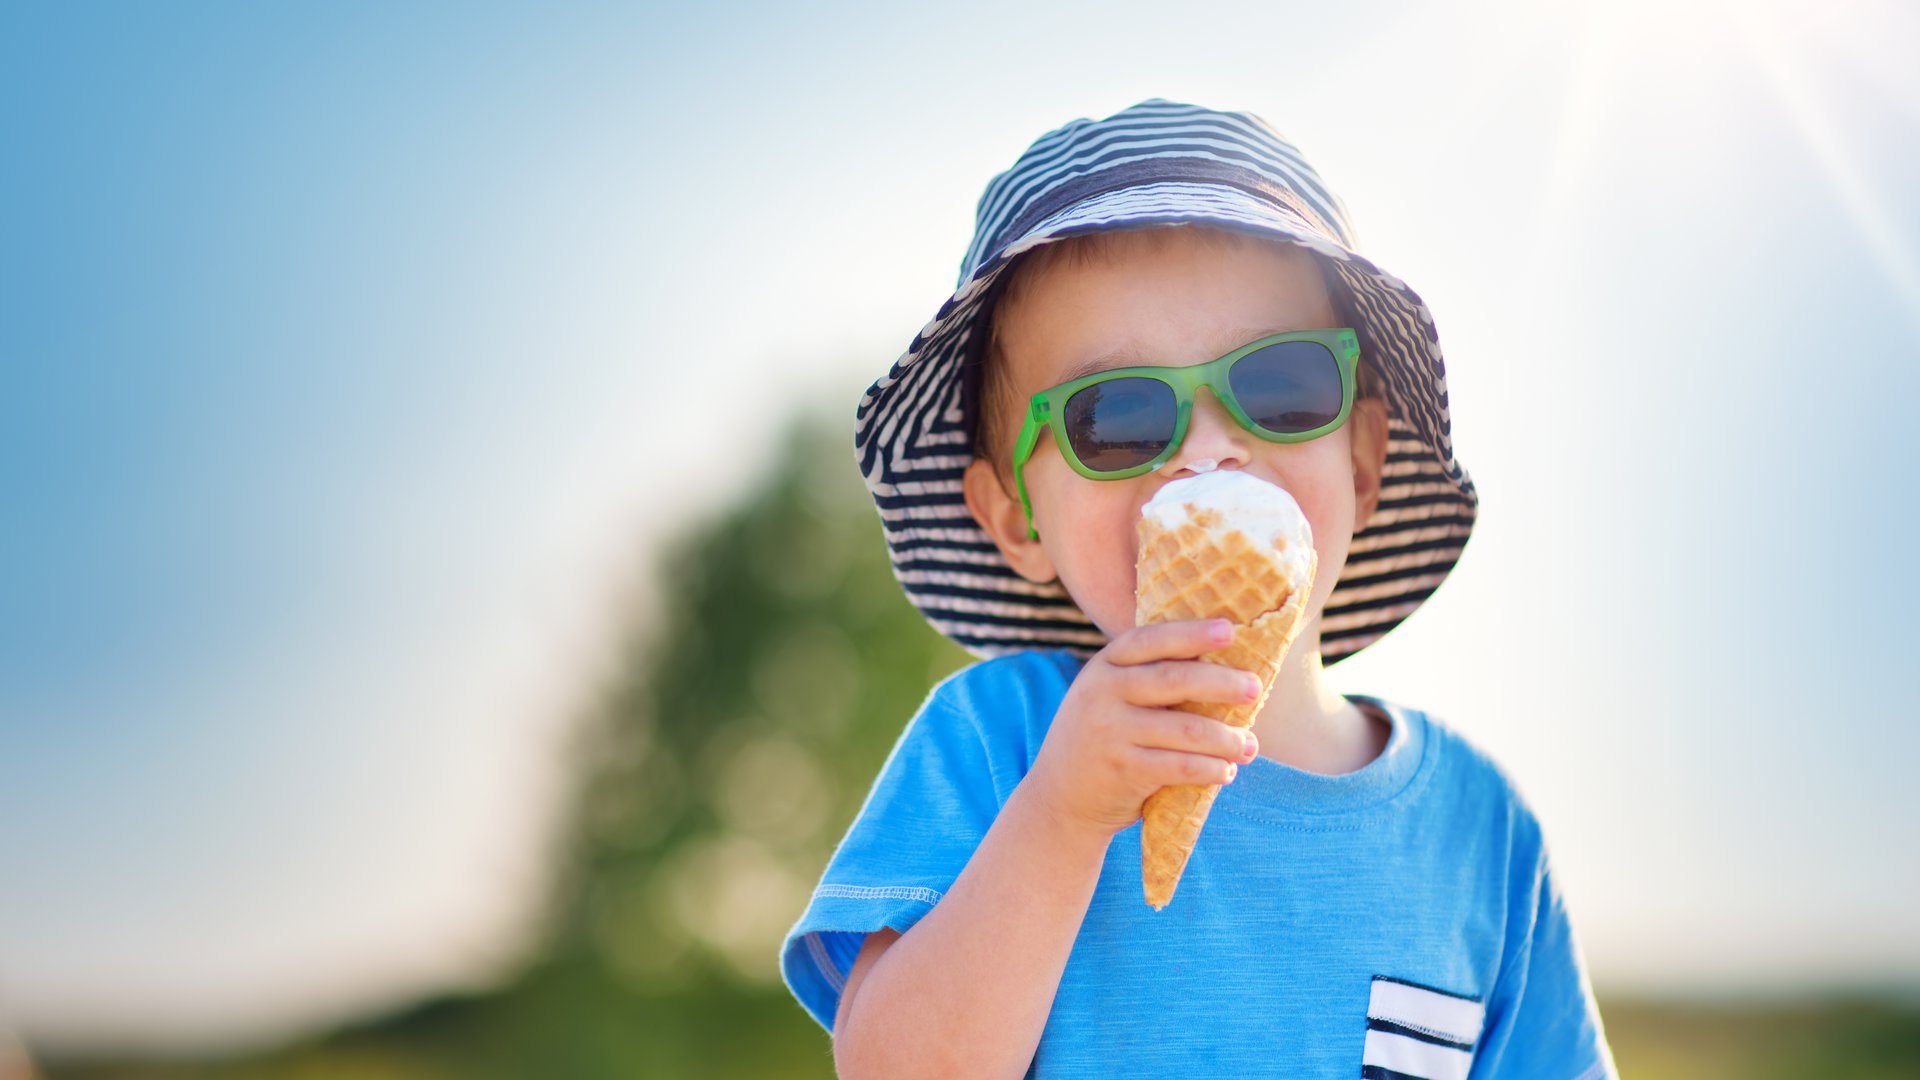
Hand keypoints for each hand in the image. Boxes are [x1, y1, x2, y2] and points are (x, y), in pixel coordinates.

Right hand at [1023, 619, 1261, 839]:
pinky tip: (1226, 771)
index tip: (1230, 630)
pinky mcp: (1124, 770)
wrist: (1059, 798)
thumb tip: (1222, 666)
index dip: (1192, 633)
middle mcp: (1103, 693)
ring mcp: (1111, 732)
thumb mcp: (1107, 698)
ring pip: (1185, 729)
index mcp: (1103, 666)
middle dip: (1222, 682)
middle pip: (1174, 679)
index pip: (1151, 640)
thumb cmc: (1102, 738)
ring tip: (1250, 745)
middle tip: (1255, 688)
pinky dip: (1210, 769)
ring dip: (1225, 737)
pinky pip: (1181, 767)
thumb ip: (1145, 679)